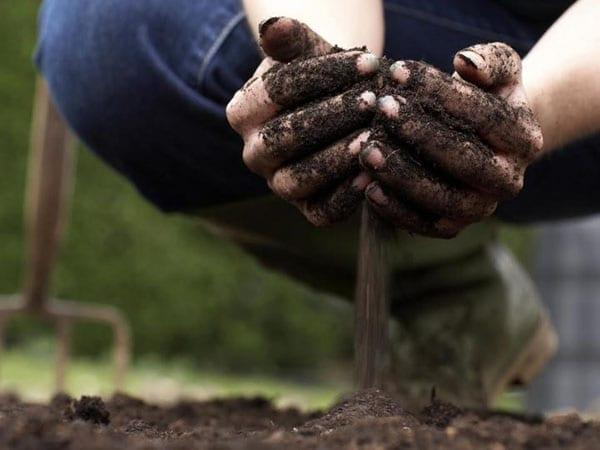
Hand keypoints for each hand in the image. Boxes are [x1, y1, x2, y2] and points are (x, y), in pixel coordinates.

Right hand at [226, 17, 379, 225]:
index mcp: (243, 111)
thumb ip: (291, 39)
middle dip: (330, 117)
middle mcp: (254, 153)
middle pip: (282, 139)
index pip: (276, 92)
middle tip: (372, 101)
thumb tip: (274, 27)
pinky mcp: (307, 209)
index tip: (368, 62)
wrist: (343, 107)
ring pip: (297, 179)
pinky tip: (372, 174)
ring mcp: (278, 184)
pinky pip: (321, 211)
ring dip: (336, 158)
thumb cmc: (325, 77)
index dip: (321, 75)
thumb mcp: (308, 52)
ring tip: (372, 136)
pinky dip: (346, 196)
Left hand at [360, 43, 543, 237]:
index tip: (399, 70)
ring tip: (368, 150)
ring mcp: (481, 209)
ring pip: (444, 200)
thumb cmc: (484, 96)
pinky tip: (368, 188)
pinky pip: (424, 225)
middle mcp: (509, 181)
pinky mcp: (452, 227)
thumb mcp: (498, 70)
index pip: (483, 115)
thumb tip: (466, 63)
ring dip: (403, 176)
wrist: (480, 141)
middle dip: (420, 133)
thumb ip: (489, 61)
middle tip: (381, 109)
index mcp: (525, 140)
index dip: (440, 91)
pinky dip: (395, 210)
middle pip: (465, 161)